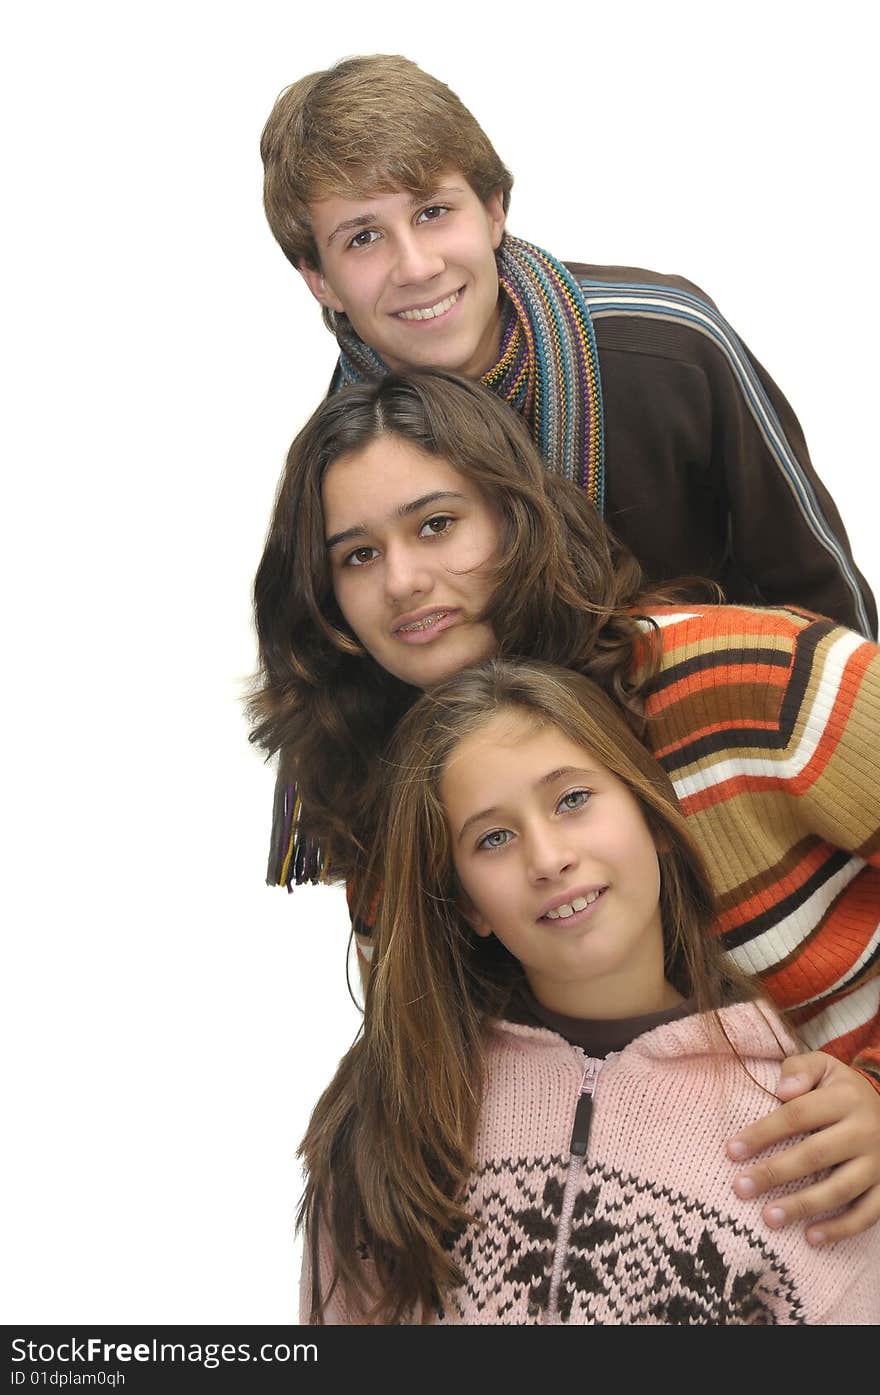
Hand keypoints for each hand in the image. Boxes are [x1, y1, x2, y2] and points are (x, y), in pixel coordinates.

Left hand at [726, 1051, 879, 1244]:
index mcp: (843, 1099)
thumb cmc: (840, 1089)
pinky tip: (811, 1238)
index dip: (762, 1133)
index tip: (731, 1151)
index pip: (796, 1116)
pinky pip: (867, 1214)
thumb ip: (799, 1071)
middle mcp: (864, 1131)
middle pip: (815, 1155)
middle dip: (774, 1173)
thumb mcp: (823, 1067)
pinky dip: (841, 1229)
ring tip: (768, 1218)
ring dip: (802, 1206)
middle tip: (740, 1188)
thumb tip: (783, 1090)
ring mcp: (878, 1163)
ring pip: (840, 1190)